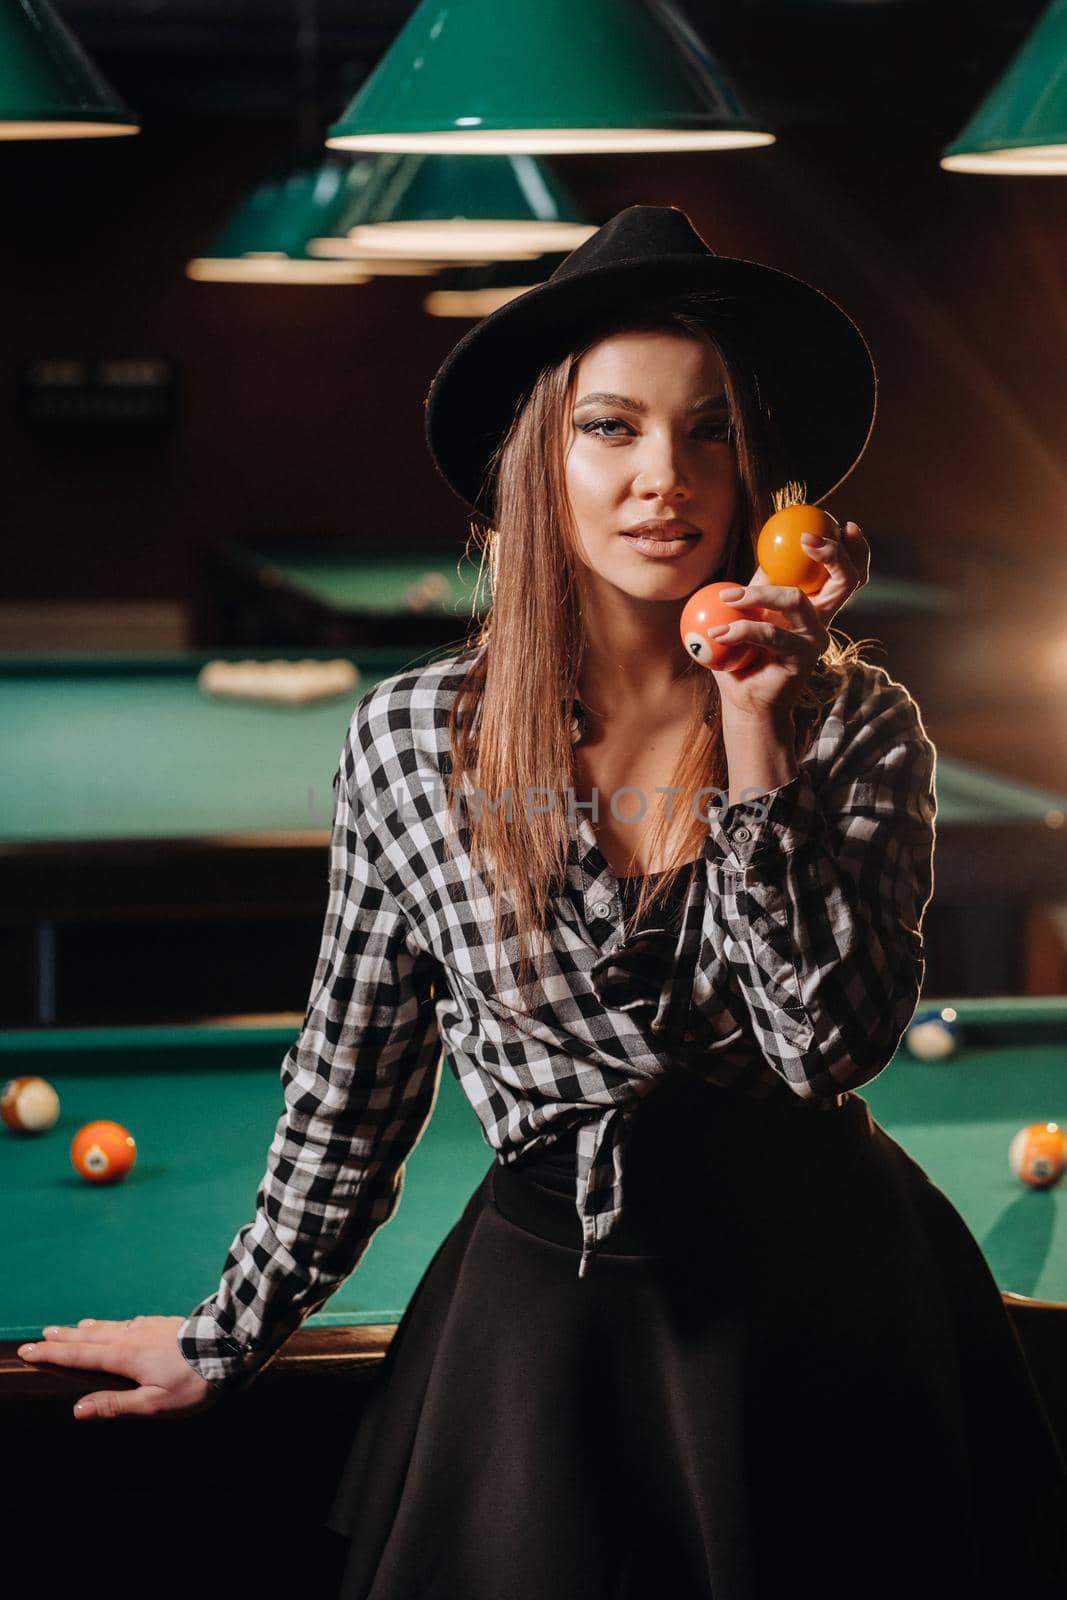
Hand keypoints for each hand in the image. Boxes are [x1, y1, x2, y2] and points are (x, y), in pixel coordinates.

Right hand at [17, 1315, 220, 1419]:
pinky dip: (114, 1323)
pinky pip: (129, 1322)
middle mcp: (131, 1337)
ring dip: (88, 1327)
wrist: (230, 1345)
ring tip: (74, 1326)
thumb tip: (78, 1408)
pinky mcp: (164, 1323)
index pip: (79, 1355)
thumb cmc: (193, 1381)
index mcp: (124, 1357)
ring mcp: (148, 1326)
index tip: (28, 1349)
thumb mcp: (154, 1403)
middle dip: (64, 1337)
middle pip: (90, 1336)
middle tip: (42, 1334)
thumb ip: (116, 1405)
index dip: (52, 1353)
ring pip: (110, 1326)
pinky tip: (120, 1325)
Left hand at [709, 520, 868, 721]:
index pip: (848, 573)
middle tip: (806, 539)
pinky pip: (770, 633)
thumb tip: (763, 547)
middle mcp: (823, 619)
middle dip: (833, 554)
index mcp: (816, 604)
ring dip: (758, 592)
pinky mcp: (801, 659)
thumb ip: (761, 582)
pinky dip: (740, 628)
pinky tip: (718, 633)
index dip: (854, 548)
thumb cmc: (745, 655)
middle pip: (847, 580)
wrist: (744, 701)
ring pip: (796, 599)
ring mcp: (816, 639)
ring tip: (727, 597)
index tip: (843, 523)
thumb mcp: (750, 610)